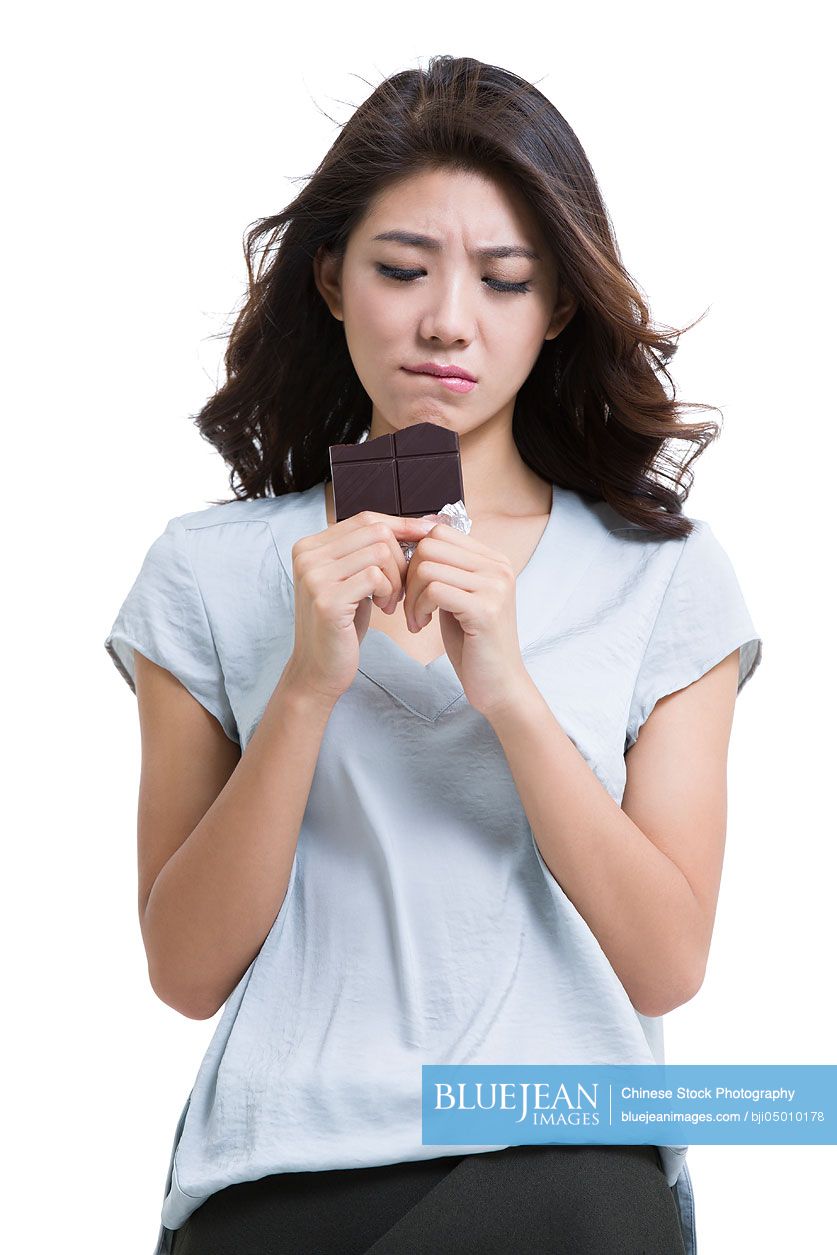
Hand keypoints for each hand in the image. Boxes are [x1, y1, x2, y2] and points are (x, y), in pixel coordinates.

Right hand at [286, 511, 436, 704]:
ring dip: (396, 578)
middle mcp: (307, 555)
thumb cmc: (342, 625)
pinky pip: (375, 577)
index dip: (400, 525)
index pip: (365, 519)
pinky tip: (383, 610)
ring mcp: (315, 576)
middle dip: (400, 558)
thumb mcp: (353, 580)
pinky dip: (389, 592)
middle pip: (376, 531)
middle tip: (400, 588)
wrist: (319, 670)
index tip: (427, 535)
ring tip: (390, 601)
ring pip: (380, 552)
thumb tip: (421, 524)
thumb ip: (370, 551)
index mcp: (310, 546)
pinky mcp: (327, 600)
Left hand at [403, 523, 531, 716]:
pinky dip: (417, 608)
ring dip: (411, 596)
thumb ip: (447, 570)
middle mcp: (499, 567)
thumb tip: (417, 543)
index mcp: (494, 560)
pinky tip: (421, 626)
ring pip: (427, 567)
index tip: (412, 587)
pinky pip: (434, 590)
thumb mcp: (459, 597)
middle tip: (409, 605)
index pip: (440, 532)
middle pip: (430, 546)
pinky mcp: (485, 609)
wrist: (499, 685)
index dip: (415, 557)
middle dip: (409, 575)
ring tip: (415, 619)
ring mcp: (494, 586)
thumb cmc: (474, 643)